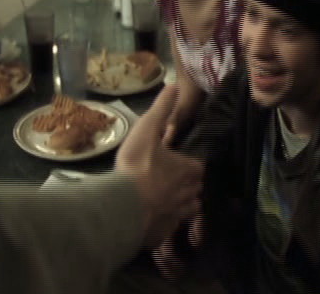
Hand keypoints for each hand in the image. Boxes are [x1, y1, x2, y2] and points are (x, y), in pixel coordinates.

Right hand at [118, 85, 203, 247]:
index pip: (198, 167)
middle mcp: (188, 194)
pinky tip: (154, 219)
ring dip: (181, 205)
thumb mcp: (147, 130)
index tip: (179, 164)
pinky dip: (166, 223)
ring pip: (188, 209)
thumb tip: (174, 85)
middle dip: (188, 185)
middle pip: (196, 188)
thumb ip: (161, 109)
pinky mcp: (163, 234)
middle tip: (170, 181)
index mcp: (188, 170)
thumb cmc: (137, 167)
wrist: (121, 209)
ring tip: (165, 200)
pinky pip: (171, 227)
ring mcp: (177, 216)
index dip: (189, 165)